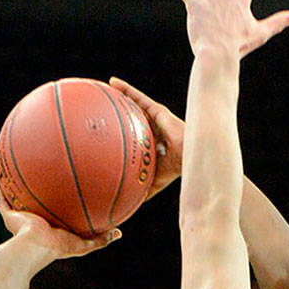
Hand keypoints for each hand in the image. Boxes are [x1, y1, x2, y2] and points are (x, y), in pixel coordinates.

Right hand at [0, 173, 120, 255]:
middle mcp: (33, 222)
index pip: (53, 213)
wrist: (35, 248)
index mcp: (49, 228)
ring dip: (13, 186)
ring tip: (13, 169)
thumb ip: (100, 239)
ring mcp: (19, 218)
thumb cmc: (58, 248)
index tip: (62, 190)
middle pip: (33, 203)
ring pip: (14, 198)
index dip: (56, 203)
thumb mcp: (83, 244)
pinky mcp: (9, 215)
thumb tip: (120, 233)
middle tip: (40, 174)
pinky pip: (1, 197)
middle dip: (35, 191)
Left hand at [109, 77, 183, 198]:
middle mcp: (152, 128)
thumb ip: (142, 191)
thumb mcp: (155, 182)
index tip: (106, 129)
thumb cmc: (176, 170)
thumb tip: (128, 206)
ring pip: (134, 104)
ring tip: (102, 88)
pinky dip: (126, 90)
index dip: (122, 130)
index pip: (134, 135)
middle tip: (99, 106)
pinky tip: (113, 82)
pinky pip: (139, 97)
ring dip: (120, 95)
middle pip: (132, 116)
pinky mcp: (158, 110)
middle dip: (118, 111)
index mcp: (151, 143)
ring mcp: (155, 118)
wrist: (190, 158)